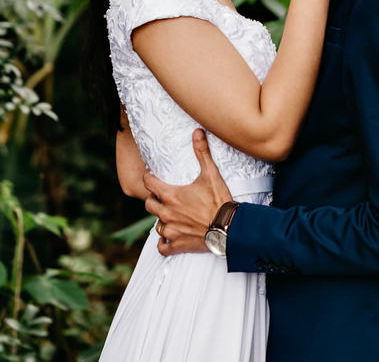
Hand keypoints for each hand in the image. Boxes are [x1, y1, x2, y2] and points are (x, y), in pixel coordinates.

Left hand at [143, 129, 232, 256]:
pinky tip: (169, 237)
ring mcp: (171, 230)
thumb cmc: (219, 200)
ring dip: (161, 219)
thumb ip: (202, 152)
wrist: (230, 227)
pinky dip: (164, 242)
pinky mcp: (177, 244)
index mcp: (171, 195)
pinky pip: (162, 247)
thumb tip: (197, 131)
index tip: (151, 176)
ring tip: (169, 215)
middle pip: (149, 204)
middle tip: (163, 196)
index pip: (148, 184)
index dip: (148, 178)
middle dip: (154, 199)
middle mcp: (167, 213)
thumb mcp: (211, 174)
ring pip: (156, 225)